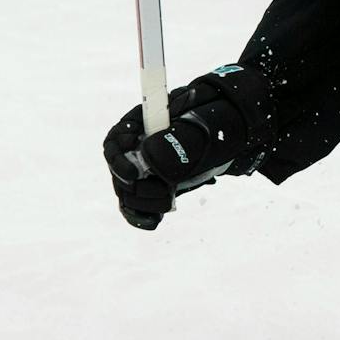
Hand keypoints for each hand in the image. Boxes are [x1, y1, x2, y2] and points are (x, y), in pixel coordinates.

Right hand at [102, 65, 275, 229]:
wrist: (225, 137)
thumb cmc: (211, 119)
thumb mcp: (200, 119)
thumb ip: (178, 132)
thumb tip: (152, 153)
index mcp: (139, 125)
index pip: (114, 141)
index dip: (117, 157)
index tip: (132, 171)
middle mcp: (134, 150)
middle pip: (118, 172)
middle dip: (135, 186)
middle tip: (163, 189)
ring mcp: (141, 172)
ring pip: (127, 192)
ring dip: (143, 201)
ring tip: (168, 200)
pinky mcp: (151, 190)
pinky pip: (136, 207)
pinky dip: (142, 216)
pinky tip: (154, 220)